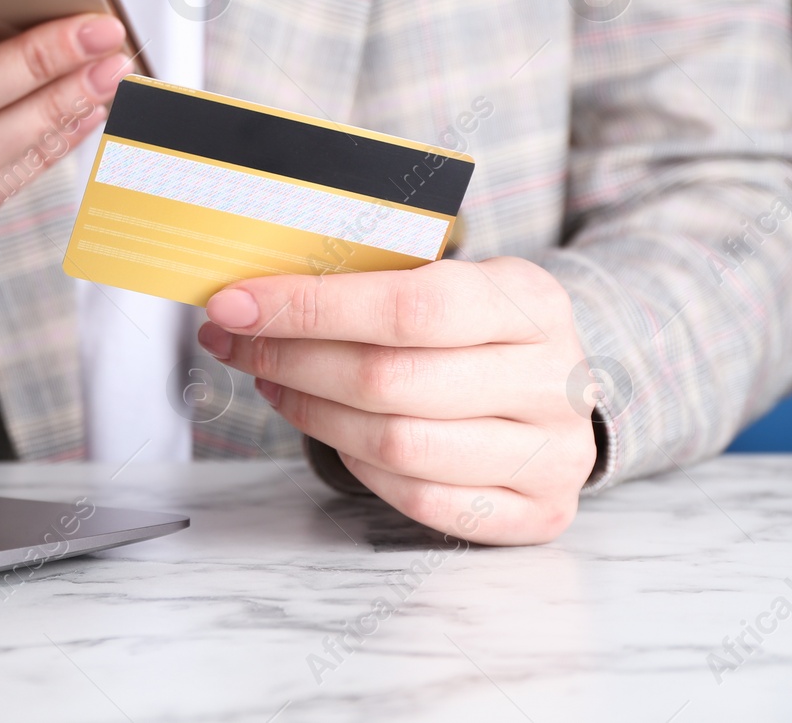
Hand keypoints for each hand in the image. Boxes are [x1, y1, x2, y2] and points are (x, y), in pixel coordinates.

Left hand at [197, 257, 596, 544]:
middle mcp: (551, 379)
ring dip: (311, 412)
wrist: (555, 386)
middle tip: (236, 343)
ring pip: (396, 445)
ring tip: (272, 382)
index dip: (310, 309)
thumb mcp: (447, 279)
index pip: (407, 306)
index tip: (235, 305)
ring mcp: (552, 453)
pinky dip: (356, 464)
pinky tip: (327, 426)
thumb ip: (369, 283)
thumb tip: (254, 294)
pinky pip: (419, 499)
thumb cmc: (478, 328)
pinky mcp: (537, 511)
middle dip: (291, 360)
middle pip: (390, 380)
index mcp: (528, 300)